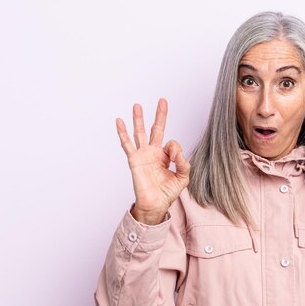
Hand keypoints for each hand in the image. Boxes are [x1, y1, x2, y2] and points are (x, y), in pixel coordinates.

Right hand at [116, 98, 189, 224]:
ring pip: (140, 133)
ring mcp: (143, 155)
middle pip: (156, 129)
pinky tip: (119, 121)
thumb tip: (179, 154)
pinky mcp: (134, 160)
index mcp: (165, 157)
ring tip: (137, 105)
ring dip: (139, 119)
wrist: (155, 205)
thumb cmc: (167, 193)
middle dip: (159, 115)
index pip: (172, 144)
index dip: (176, 150)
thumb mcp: (183, 178)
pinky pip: (127, 144)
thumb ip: (184, 164)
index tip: (177, 160)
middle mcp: (154, 153)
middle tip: (162, 100)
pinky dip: (123, 132)